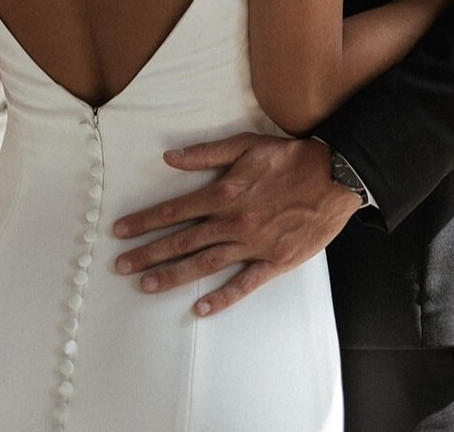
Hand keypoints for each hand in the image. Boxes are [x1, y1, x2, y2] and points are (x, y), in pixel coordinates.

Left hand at [112, 132, 360, 315]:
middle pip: (182, 241)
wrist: (333, 176)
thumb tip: (169, 157)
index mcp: (224, 192)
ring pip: (204, 263)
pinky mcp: (273, 262)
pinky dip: (221, 297)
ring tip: (145, 286)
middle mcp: (233, 222)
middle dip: (148, 253)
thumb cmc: (289, 158)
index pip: (174, 210)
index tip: (120, 231)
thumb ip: (206, 153)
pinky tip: (200, 309)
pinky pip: (243, 284)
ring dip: (173, 276)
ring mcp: (253, 245)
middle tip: (120, 266)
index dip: (144, 221)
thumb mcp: (246, 144)